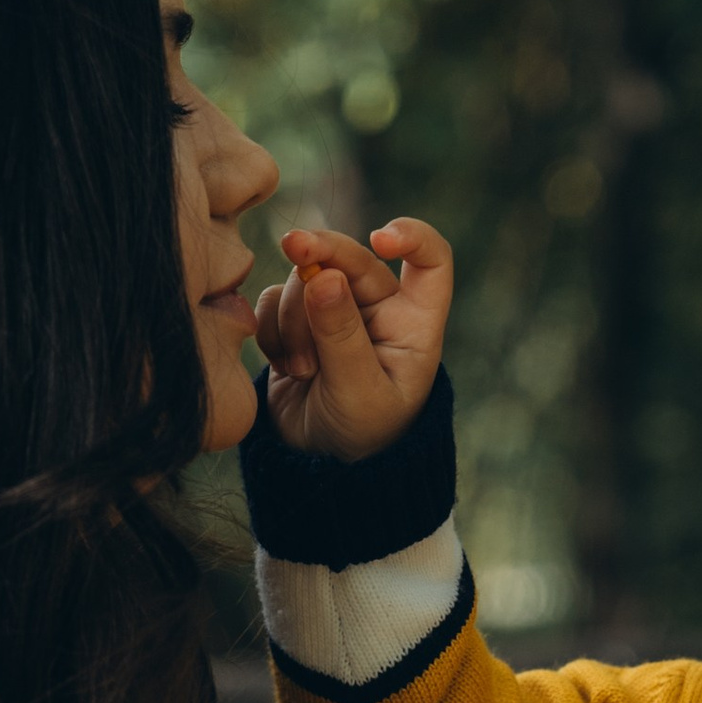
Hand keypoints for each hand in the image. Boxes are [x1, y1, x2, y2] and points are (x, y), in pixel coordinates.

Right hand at [255, 215, 452, 459]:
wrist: (318, 466)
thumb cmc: (360, 436)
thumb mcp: (358, 392)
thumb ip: (341, 336)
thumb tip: (322, 276)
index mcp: (414, 323)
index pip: (430, 260)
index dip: (413, 236)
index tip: (382, 237)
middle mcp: (379, 310)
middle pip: (352, 257)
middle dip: (322, 251)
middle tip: (292, 245)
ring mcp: (336, 312)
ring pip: (306, 278)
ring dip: (294, 319)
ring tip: (301, 372)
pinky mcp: (296, 323)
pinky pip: (275, 301)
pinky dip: (272, 329)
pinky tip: (282, 366)